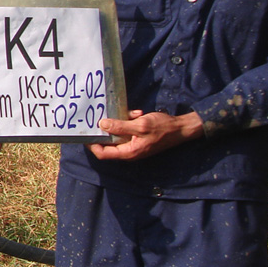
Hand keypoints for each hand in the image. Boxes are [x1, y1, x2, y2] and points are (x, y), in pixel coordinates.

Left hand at [88, 110, 203, 160]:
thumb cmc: (163, 128)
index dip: (92, 144)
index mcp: (128, 152)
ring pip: (118, 133)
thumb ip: (120, 126)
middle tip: (104, 115)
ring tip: (132, 114)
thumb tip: (102, 125)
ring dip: (121, 121)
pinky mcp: (137, 137)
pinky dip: (129, 120)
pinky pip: (127, 129)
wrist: (181, 128)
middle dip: (107, 128)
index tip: (86, 132)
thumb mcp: (140, 125)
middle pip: (108, 143)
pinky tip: (137, 113)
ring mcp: (133, 144)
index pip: (103, 153)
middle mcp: (129, 151)